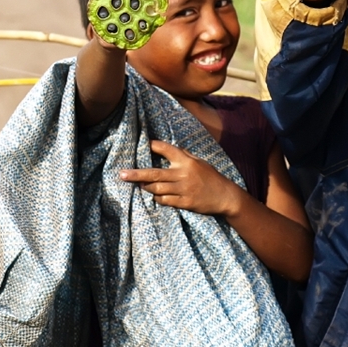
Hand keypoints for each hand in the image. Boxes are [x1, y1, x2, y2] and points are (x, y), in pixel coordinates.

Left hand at [119, 140, 243, 215]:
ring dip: (145, 187)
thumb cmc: (210, 177)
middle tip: (122, 174)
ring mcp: (183, 189)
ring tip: (137, 185)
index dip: (153, 145)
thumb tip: (165, 148)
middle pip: (154, 174)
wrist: (225, 196)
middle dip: (136, 174)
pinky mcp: (185, 202)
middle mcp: (183, 174)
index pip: (167, 149)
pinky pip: (165, 200)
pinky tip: (153, 196)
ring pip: (157, 189)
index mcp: (186, 161)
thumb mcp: (199, 162)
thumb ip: (183, 156)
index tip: (143, 143)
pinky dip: (157, 198)